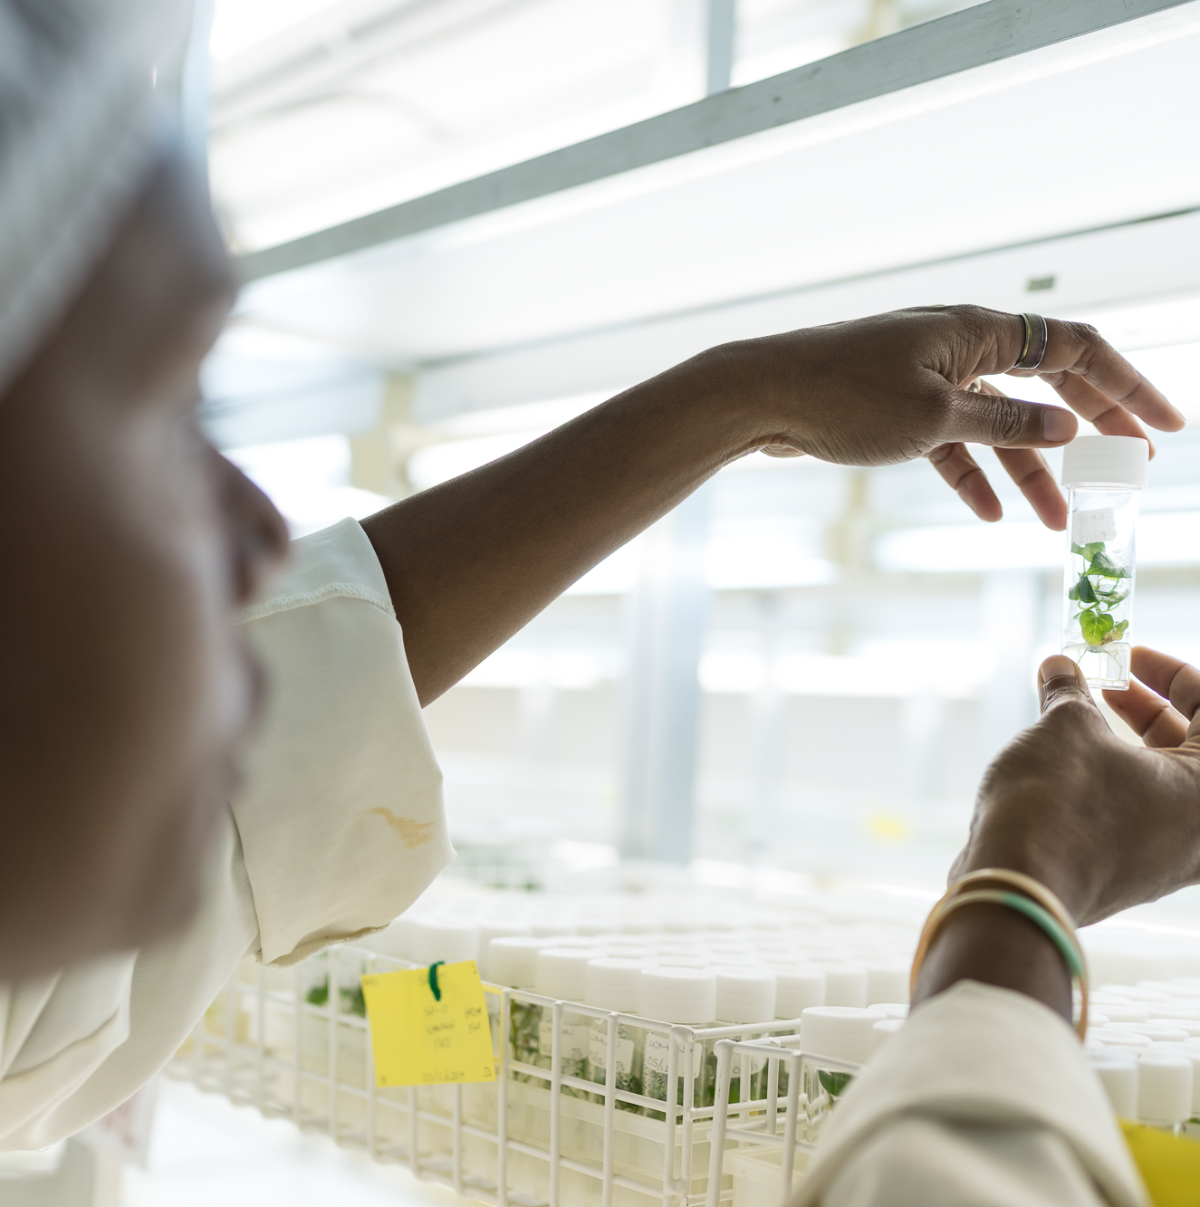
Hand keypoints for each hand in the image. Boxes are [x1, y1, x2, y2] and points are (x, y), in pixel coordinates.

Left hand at [726, 305, 1182, 530]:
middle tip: (1125, 470)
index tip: (1163, 427)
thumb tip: (1064, 428)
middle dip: (1088, 430)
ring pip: (997, 424)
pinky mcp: (899, 407)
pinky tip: (989, 514)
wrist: (760, 396)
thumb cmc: (843, 396)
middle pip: (1045, 385)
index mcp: (978, 331)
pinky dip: (971, 475)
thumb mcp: (934, 416)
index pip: (1075, 349)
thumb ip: (1003, 423)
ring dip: (1027, 471)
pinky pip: (951, 443)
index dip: (1127, 386)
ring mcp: (929, 377)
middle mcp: (960, 346)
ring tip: (1056, 522)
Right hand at [949, 649, 1199, 926]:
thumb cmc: (1059, 802)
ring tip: (1073, 716)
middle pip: (1191, 746)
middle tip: (1103, 683)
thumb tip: (1060, 668)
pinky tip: (1063, 760)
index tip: (1126, 655)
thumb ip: (1071, 692)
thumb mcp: (1067, 726)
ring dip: (1122, 740)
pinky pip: (1137, 811)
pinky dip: (1111, 777)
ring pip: (1160, 779)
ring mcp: (1170, 856)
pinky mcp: (1133, 872)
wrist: (1018, 885)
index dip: (1167, 670)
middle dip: (1145, 705)